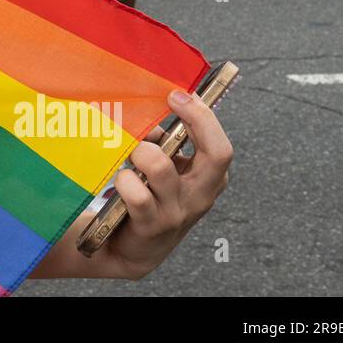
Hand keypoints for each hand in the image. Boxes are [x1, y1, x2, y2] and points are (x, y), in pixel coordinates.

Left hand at [90, 90, 232, 279]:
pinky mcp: (153, 225)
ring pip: (161, 168)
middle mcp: (201, 195)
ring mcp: (179, 212)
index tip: (179, 95)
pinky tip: (121, 182)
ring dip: (140, 153)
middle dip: (195, 120)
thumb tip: (150, 123)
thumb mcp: (165, 168)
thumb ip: (162, 143)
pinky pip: (137, 193)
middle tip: (170, 102)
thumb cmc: (149, 197)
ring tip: (132, 156)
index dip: (203, 116)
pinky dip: (124, 181)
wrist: (133, 248)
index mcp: (209, 179)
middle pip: (218, 155)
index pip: (221, 147)